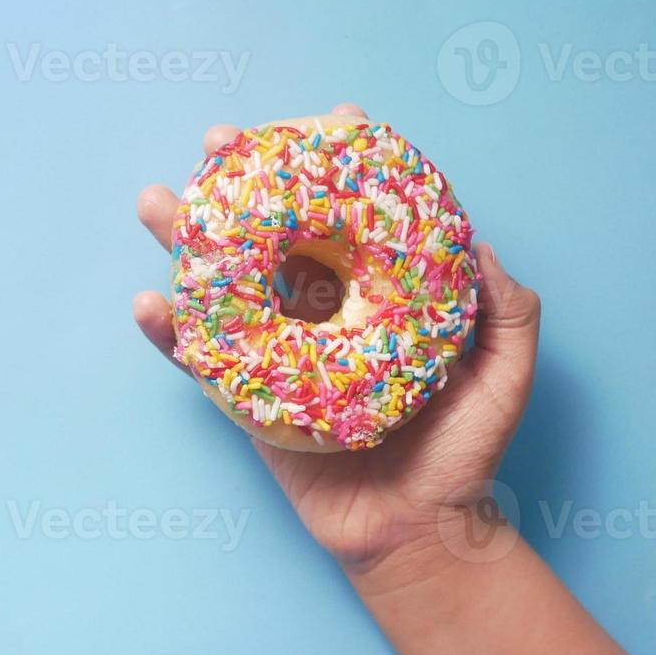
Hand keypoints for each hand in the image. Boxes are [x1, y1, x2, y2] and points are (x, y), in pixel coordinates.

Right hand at [133, 104, 542, 579]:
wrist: (419, 535)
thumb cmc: (465, 457)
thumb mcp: (506, 376)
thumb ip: (505, 310)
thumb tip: (473, 240)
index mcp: (376, 297)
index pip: (353, 216)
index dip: (339, 166)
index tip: (330, 119)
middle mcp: (323, 314)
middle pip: (275, 233)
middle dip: (242, 183)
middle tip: (215, 142)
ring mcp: (279, 352)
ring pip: (226, 283)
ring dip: (185, 241)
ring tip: (154, 203)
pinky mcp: (247, 399)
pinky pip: (203, 360)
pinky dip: (171, 334)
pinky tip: (149, 305)